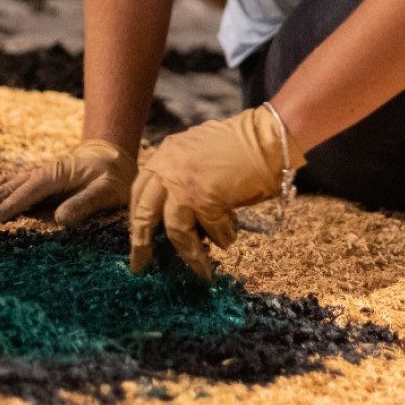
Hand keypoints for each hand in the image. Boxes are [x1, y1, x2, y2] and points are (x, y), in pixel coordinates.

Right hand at [0, 139, 135, 225]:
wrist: (110, 156)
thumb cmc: (113, 177)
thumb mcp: (108, 190)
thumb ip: (86, 203)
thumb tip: (60, 220)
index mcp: (55, 174)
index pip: (28, 192)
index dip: (8, 206)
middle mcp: (37, 173)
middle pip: (4, 188)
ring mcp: (30, 175)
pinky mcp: (28, 179)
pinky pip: (0, 184)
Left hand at [129, 105, 301, 280]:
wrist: (267, 138)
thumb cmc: (241, 144)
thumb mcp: (198, 153)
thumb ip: (182, 176)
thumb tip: (181, 210)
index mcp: (165, 155)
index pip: (140, 191)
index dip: (137, 215)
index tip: (136, 235)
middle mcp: (169, 169)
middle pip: (145, 213)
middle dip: (141, 243)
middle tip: (140, 264)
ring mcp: (185, 185)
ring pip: (175, 230)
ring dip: (189, 252)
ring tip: (200, 266)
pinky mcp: (206, 200)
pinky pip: (210, 229)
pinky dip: (221, 237)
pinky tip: (228, 240)